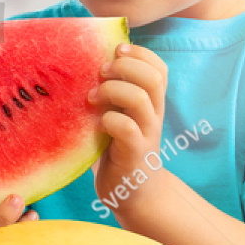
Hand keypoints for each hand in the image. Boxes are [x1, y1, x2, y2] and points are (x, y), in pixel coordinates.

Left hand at [90, 42, 168, 209]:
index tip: (115, 50)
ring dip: (112, 90)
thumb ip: (113, 93)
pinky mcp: (134, 154)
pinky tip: (96, 125)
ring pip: (140, 98)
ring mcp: (147, 134)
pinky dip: (108, 120)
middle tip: (101, 72)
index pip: (159, 68)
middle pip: (154, 77)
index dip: (139, 53)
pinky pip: (126, 128)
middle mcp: (154, 115)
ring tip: (93, 97)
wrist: (134, 193)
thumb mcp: (119, 115)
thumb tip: (84, 61)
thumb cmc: (118, 149)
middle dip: (125, 66)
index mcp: (152, 103)